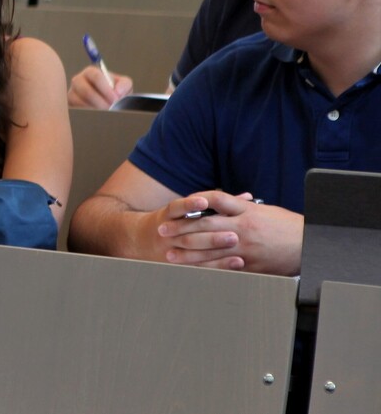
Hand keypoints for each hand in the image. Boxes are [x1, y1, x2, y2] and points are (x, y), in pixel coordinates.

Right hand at [66, 65, 133, 109]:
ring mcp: (71, 94)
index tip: (115, 99)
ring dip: (94, 110)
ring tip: (105, 114)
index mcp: (91, 72)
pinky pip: (76, 111)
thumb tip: (117, 92)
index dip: (106, 88)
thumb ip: (124, 84)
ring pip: (80, 103)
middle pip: (85, 91)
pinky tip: (97, 117)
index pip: (96, 76)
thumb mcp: (123, 84)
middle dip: (100, 102)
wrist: (107, 101)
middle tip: (110, 110)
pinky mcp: (69, 106)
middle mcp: (78, 81)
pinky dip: (88, 115)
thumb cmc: (114, 91)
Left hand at [156, 191, 302, 274]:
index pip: (214, 200)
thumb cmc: (287, 226)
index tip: (176, 207)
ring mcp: (245, 247)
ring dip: (187, 252)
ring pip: (210, 249)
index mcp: (246, 211)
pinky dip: (207, 269)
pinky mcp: (251, 265)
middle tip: (162, 231)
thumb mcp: (263, 210)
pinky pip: (224, 268)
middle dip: (181, 229)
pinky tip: (194, 271)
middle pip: (205, 226)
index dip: (192, 203)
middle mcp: (243, 227)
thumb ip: (241, 207)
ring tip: (171, 253)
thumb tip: (222, 203)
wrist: (310, 245)